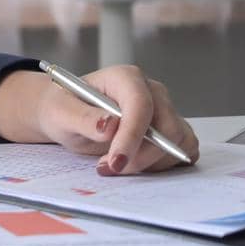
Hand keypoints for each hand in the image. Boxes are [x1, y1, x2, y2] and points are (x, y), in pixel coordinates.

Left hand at [0, 65, 199, 174]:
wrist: (68, 116)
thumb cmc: (64, 109)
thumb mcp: (61, 113)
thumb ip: (82, 118)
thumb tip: (109, 125)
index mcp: (125, 78)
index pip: (141, 106)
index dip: (132, 137)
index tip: (115, 162)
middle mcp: (151, 91)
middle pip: (166, 128)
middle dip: (140, 156)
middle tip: (108, 167)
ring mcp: (165, 111)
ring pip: (178, 142)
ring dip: (151, 163)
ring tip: (116, 165)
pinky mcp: (171, 130)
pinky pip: (184, 151)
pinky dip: (165, 164)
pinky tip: (137, 165)